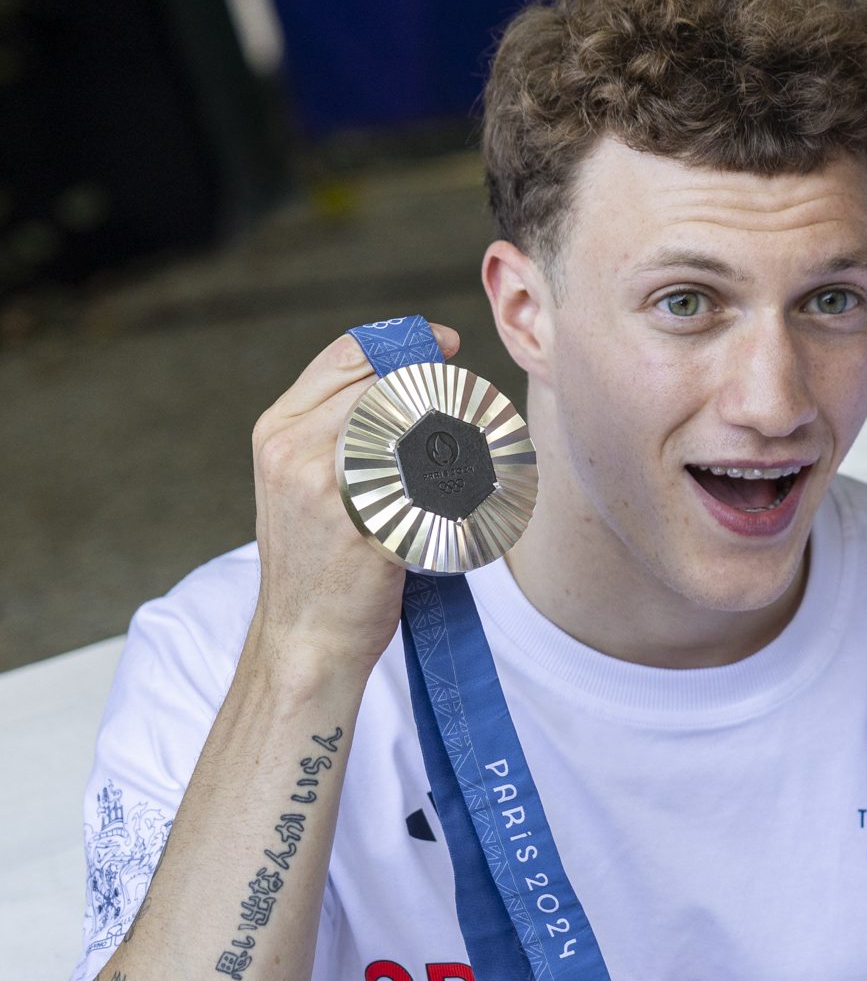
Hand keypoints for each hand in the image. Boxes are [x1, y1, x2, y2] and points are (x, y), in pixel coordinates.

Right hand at [247, 324, 459, 673]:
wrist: (305, 639)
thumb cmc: (319, 561)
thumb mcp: (302, 480)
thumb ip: (337, 426)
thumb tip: (413, 377)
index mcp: (278, 428)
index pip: (349, 354)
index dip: (406, 341)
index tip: (447, 346)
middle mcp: (294, 448)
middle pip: (390, 381)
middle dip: (442, 388)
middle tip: (475, 409)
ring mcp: (326, 484)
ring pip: (417, 422)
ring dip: (459, 432)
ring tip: (476, 457)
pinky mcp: (365, 522)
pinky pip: (434, 479)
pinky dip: (464, 482)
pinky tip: (470, 499)